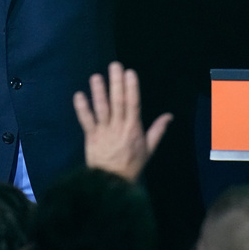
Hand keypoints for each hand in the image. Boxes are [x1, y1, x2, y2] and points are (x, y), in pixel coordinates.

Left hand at [73, 61, 171, 181]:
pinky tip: (78, 95)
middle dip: (116, 83)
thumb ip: (158, 130)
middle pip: (118, 102)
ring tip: (96, 77)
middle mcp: (119, 127)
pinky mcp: (91, 137)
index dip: (132, 88)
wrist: (113, 183)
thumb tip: (169, 115)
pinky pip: (86, 121)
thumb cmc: (132, 164)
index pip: (134, 104)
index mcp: (133, 128)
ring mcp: (104, 131)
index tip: (130, 73)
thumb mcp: (149, 149)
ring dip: (99, 92)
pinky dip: (82, 109)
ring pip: (102, 109)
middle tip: (114, 66)